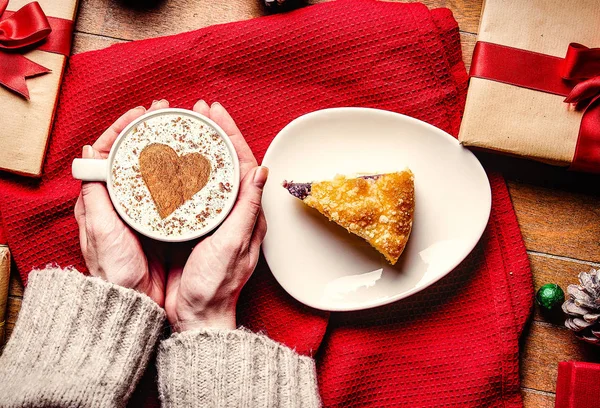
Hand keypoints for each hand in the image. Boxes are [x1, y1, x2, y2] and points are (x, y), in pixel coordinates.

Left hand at [74, 99, 169, 305]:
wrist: (134, 300)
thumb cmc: (115, 269)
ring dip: (167, 149)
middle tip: (168, 115)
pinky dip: (180, 175)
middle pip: (135, 155)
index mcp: (101, 199)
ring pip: (155, 170)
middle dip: (150, 132)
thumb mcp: (101, 229)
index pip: (111, 152)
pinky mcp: (161, 221)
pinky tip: (192, 166)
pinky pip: (171, 191)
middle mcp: (123, 201)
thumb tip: (89, 153)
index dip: (125, 128)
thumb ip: (95, 194)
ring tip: (182, 133)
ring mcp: (144, 210)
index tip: (143, 113)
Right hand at [164, 101, 267, 330]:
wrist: (199, 314)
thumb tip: (261, 171)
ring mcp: (217, 218)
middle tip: (200, 112)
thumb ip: (247, 208)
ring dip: (202, 147)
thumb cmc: (216, 285)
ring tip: (188, 127)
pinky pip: (196, 190)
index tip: (216, 113)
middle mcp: (235, 212)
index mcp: (248, 214)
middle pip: (228, 163)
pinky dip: (187, 171)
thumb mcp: (234, 243)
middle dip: (216, 134)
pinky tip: (175, 161)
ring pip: (212, 173)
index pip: (244, 163)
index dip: (231, 134)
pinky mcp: (199, 226)